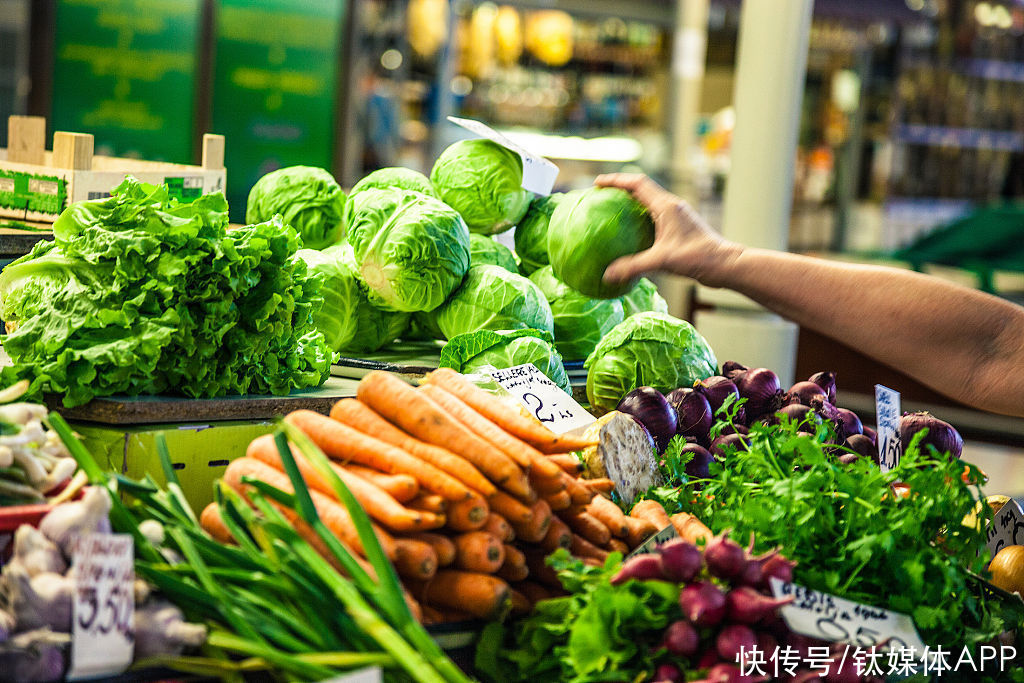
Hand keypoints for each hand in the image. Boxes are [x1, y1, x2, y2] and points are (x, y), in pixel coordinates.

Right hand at [594, 173, 740, 286]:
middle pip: (641, 189)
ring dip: (631, 202)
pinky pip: (654, 217)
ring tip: (612, 212)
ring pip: (649, 202)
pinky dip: (639, 219)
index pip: (637, 184)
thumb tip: (607, 275)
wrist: (725, 264)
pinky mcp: (679, 228)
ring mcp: (677, 216)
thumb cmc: (698, 258)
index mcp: (667, 206)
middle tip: (601, 196)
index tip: (597, 183)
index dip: (615, 180)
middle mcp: (672, 206)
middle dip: (620, 188)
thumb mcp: (662, 261)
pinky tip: (630, 236)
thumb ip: (633, 266)